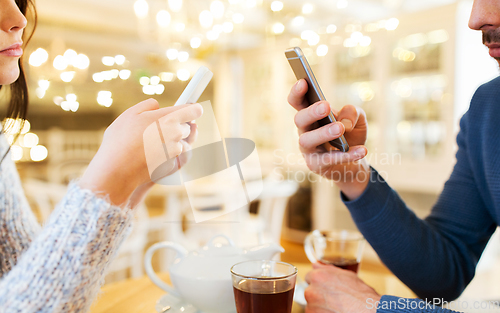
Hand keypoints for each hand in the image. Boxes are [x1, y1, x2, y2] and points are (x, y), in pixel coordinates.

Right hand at [80, 99, 202, 205]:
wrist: (117, 170)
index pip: (194, 111)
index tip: (192, 109)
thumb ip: (148, 105)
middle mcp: (176, 134)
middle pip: (186, 127)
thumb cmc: (120, 140)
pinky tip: (149, 156)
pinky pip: (173, 158)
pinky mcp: (172, 165)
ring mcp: (175, 151)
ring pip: (179, 143)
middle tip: (157, 129)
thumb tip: (157, 105)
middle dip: (176, 127)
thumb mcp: (130, 114)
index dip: (193, 109)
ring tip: (149, 144)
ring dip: (170, 142)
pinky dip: (165, 156)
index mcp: (168, 118)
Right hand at [288, 79, 370, 199]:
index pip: (297, 102)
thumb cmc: (350, 136)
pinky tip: (362, 150)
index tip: (303, 81)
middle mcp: (304, 131)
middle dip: (311, 112)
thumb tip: (345, 123)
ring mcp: (308, 150)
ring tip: (340, 128)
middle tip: (325, 106)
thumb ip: (353, 113)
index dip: (297, 92)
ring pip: (307, 140)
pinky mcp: (316, 165)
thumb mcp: (358, 119)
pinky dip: (346, 155)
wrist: (355, 163)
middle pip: (300, 119)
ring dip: (323, 133)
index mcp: (311, 115)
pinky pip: (329, 160)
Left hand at [304, 262, 380, 312]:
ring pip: (312, 304)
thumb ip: (328, 269)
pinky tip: (334, 312)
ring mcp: (311, 306)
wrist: (369, 311)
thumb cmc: (361, 295)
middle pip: (310, 291)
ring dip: (320, 306)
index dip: (320, 282)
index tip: (327, 288)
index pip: (310, 277)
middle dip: (319, 294)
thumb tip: (315, 265)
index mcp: (318, 277)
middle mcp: (311, 291)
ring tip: (336, 307)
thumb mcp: (346, 275)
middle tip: (334, 299)